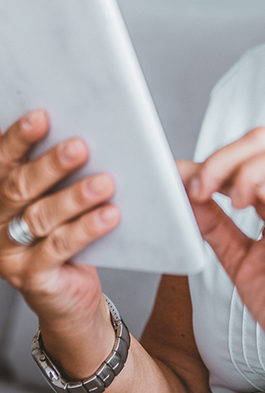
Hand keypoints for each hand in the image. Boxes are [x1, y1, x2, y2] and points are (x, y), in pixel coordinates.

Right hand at [0, 110, 119, 375]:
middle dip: (51, 164)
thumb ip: (70, 168)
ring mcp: (11, 250)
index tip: (41, 116)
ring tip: (104, 183)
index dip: (18, 137)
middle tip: (80, 146)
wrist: (68, 293)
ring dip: (74, 197)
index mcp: (2, 190)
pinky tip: (109, 215)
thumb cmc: (67, 231)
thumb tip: (102, 133)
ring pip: (41, 217)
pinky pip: (59, 248)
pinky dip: (86, 229)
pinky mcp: (32, 275)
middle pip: (20, 186)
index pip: (4, 159)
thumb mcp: (64, 194)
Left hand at [179, 128, 264, 392]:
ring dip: (254, 169)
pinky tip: (262, 201)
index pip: (245, 152)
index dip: (211, 160)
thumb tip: (187, 194)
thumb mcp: (237, 258)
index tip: (181, 179)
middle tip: (204, 189)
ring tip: (236, 202)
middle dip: (227, 156)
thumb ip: (215, 225)